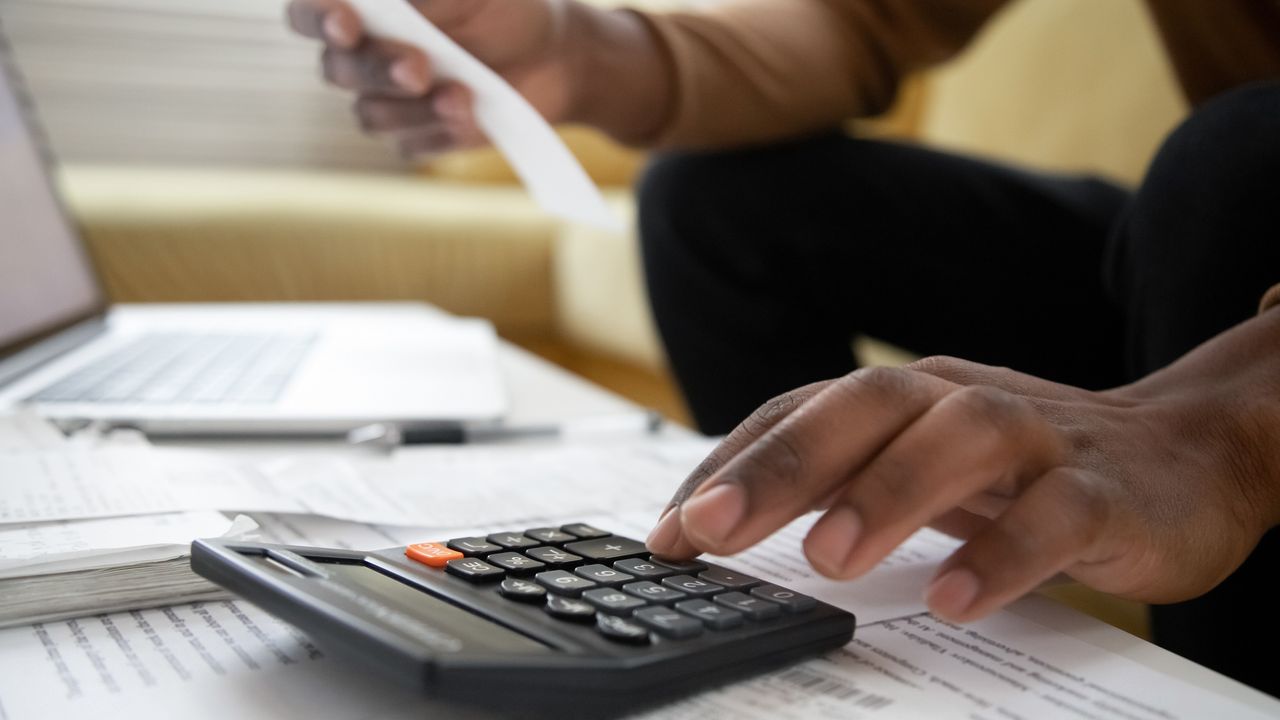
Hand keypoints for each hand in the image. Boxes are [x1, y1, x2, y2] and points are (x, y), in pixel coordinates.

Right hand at [286, 0, 574, 156]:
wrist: (555, 57)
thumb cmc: (504, 7)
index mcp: (366, 9)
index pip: (309, 14)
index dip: (316, 18)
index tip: (346, 24)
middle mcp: (366, 55)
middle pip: (337, 71)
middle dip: (377, 70)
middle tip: (419, 68)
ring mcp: (390, 101)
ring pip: (371, 115)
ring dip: (416, 108)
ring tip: (463, 94)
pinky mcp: (419, 137)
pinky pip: (410, 146)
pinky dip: (442, 132)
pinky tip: (473, 115)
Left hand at [646, 311, 1279, 621]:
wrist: (1181, 454)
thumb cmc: (1022, 465)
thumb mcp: (918, 463)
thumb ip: (834, 480)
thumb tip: (714, 522)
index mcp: (905, 396)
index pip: (800, 411)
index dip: (729, 464)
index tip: (667, 532)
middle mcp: (958, 399)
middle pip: (865, 405)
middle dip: (781, 466)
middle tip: (709, 530)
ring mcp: (1034, 436)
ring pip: (957, 439)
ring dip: (885, 494)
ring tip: (827, 561)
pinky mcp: (1100, 489)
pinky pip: (1052, 513)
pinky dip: (1001, 552)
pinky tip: (953, 599)